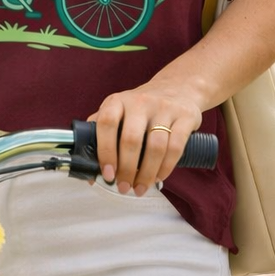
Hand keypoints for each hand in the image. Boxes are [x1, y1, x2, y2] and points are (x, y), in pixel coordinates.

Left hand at [88, 82, 203, 193]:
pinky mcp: (184, 117)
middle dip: (127, 169)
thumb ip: (101, 134)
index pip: (106, 123)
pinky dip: (166, 167)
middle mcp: (140, 102)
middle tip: (124, 187)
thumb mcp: (118, 111)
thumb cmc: (141, 108)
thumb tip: (90, 172)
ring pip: (155, 147)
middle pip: (131, 139)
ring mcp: (164, 108)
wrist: (177, 87)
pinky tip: (158, 177)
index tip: (107, 174)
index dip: (105, 151)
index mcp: (118, 101)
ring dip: (146, 173)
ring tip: (140, 188)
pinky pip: (176, 147)